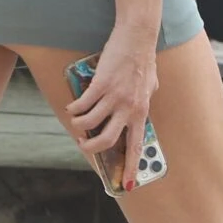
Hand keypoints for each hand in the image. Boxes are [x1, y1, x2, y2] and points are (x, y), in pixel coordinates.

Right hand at [67, 25, 158, 192]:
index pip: (135, 146)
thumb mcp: (150, 85)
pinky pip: (82, 105)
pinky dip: (74, 108)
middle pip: (106, 141)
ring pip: (89, 123)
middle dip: (91, 147)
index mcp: (141, 112)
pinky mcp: (100, 85)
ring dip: (78, 126)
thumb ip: (145, 99)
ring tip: (75, 121)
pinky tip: (72, 106)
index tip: (126, 184)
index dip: (130, 167)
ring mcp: (114, 97)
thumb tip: (142, 109)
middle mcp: (128, 109)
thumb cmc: (143, 60)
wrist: (136, 38)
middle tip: (84, 144)